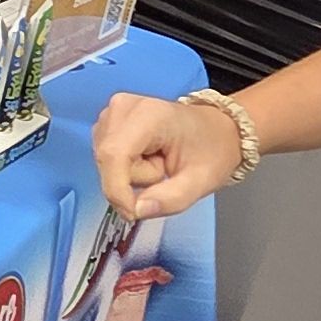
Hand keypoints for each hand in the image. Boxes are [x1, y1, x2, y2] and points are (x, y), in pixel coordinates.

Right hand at [92, 90, 244, 220]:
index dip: (116, 189)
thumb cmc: (211, 150)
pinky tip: (146, 156)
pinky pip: (106, 158)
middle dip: (131, 180)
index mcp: (149, 114)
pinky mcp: (108, 121)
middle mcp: (123, 107)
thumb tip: (137, 210)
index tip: (132, 214)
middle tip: (164, 171)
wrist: (214, 129)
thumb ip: (171, 200)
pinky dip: (124, 167)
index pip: (114, 155)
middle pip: (109, 160)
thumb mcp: (201, 182)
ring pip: (105, 161)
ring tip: (158, 161)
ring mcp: (113, 112)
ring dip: (129, 174)